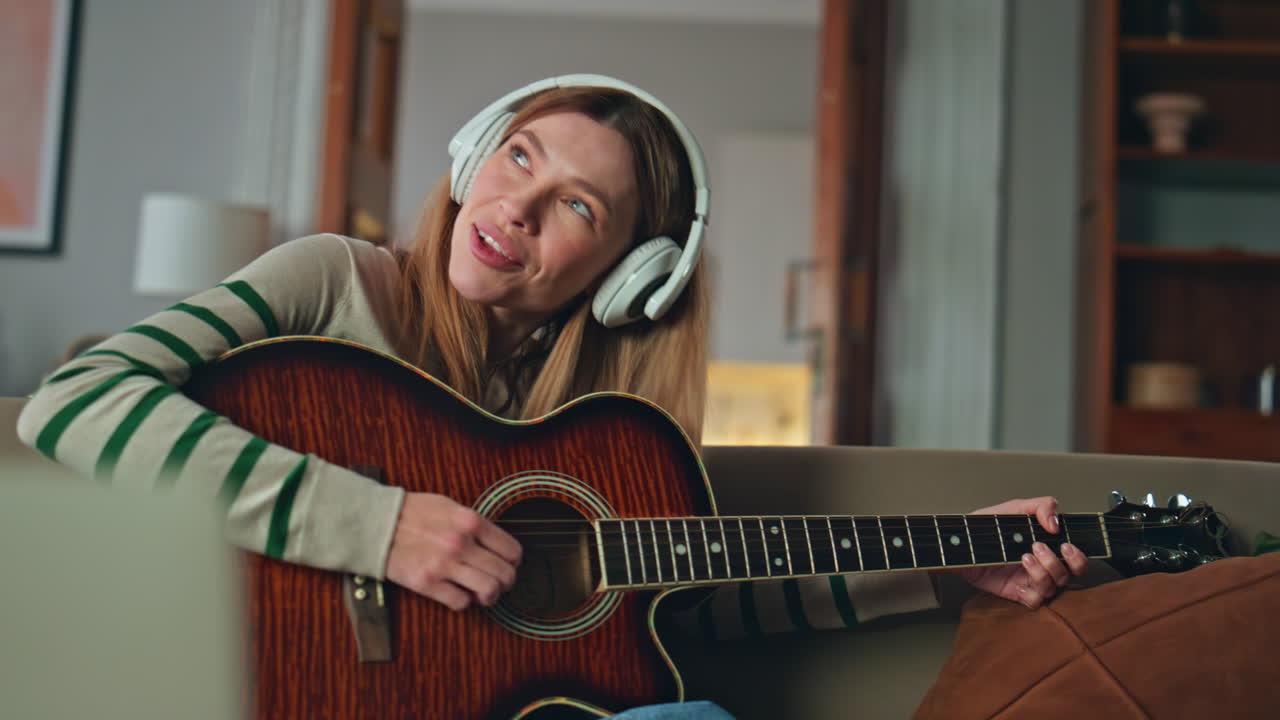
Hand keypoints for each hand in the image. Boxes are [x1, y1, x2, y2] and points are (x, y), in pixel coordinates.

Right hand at [385, 492, 521, 610]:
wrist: (376, 523)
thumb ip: (473, 522)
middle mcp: (461, 544)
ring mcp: (445, 565)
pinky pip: (460, 602)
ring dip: (490, 596)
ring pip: (488, 590)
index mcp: (470, 522)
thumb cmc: (411, 512)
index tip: (508, 564)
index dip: (513, 561)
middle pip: (504, 573)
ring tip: (483, 593)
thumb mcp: (449, 505)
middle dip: (506, 582)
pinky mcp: (427, 583)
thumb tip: (494, 540)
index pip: (511, 550)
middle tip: (500, 583)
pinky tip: (458, 594)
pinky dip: (464, 601)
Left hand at [938, 496, 1087, 608]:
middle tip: (1043, 547)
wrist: (962, 541)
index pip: (1077, 556)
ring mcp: (1032, 580)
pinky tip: (1022, 569)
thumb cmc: (988, 526)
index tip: (1066, 545)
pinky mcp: (1019, 593)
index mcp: (1049, 545)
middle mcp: (1045, 565)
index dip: (1078, 555)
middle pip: (1073, 574)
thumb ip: (1041, 506)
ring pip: (1056, 586)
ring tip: (1026, 554)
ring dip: (1046, 570)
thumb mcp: (1015, 508)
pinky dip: (1035, 587)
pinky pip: (1037, 600)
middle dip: (1066, 563)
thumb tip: (1056, 523)